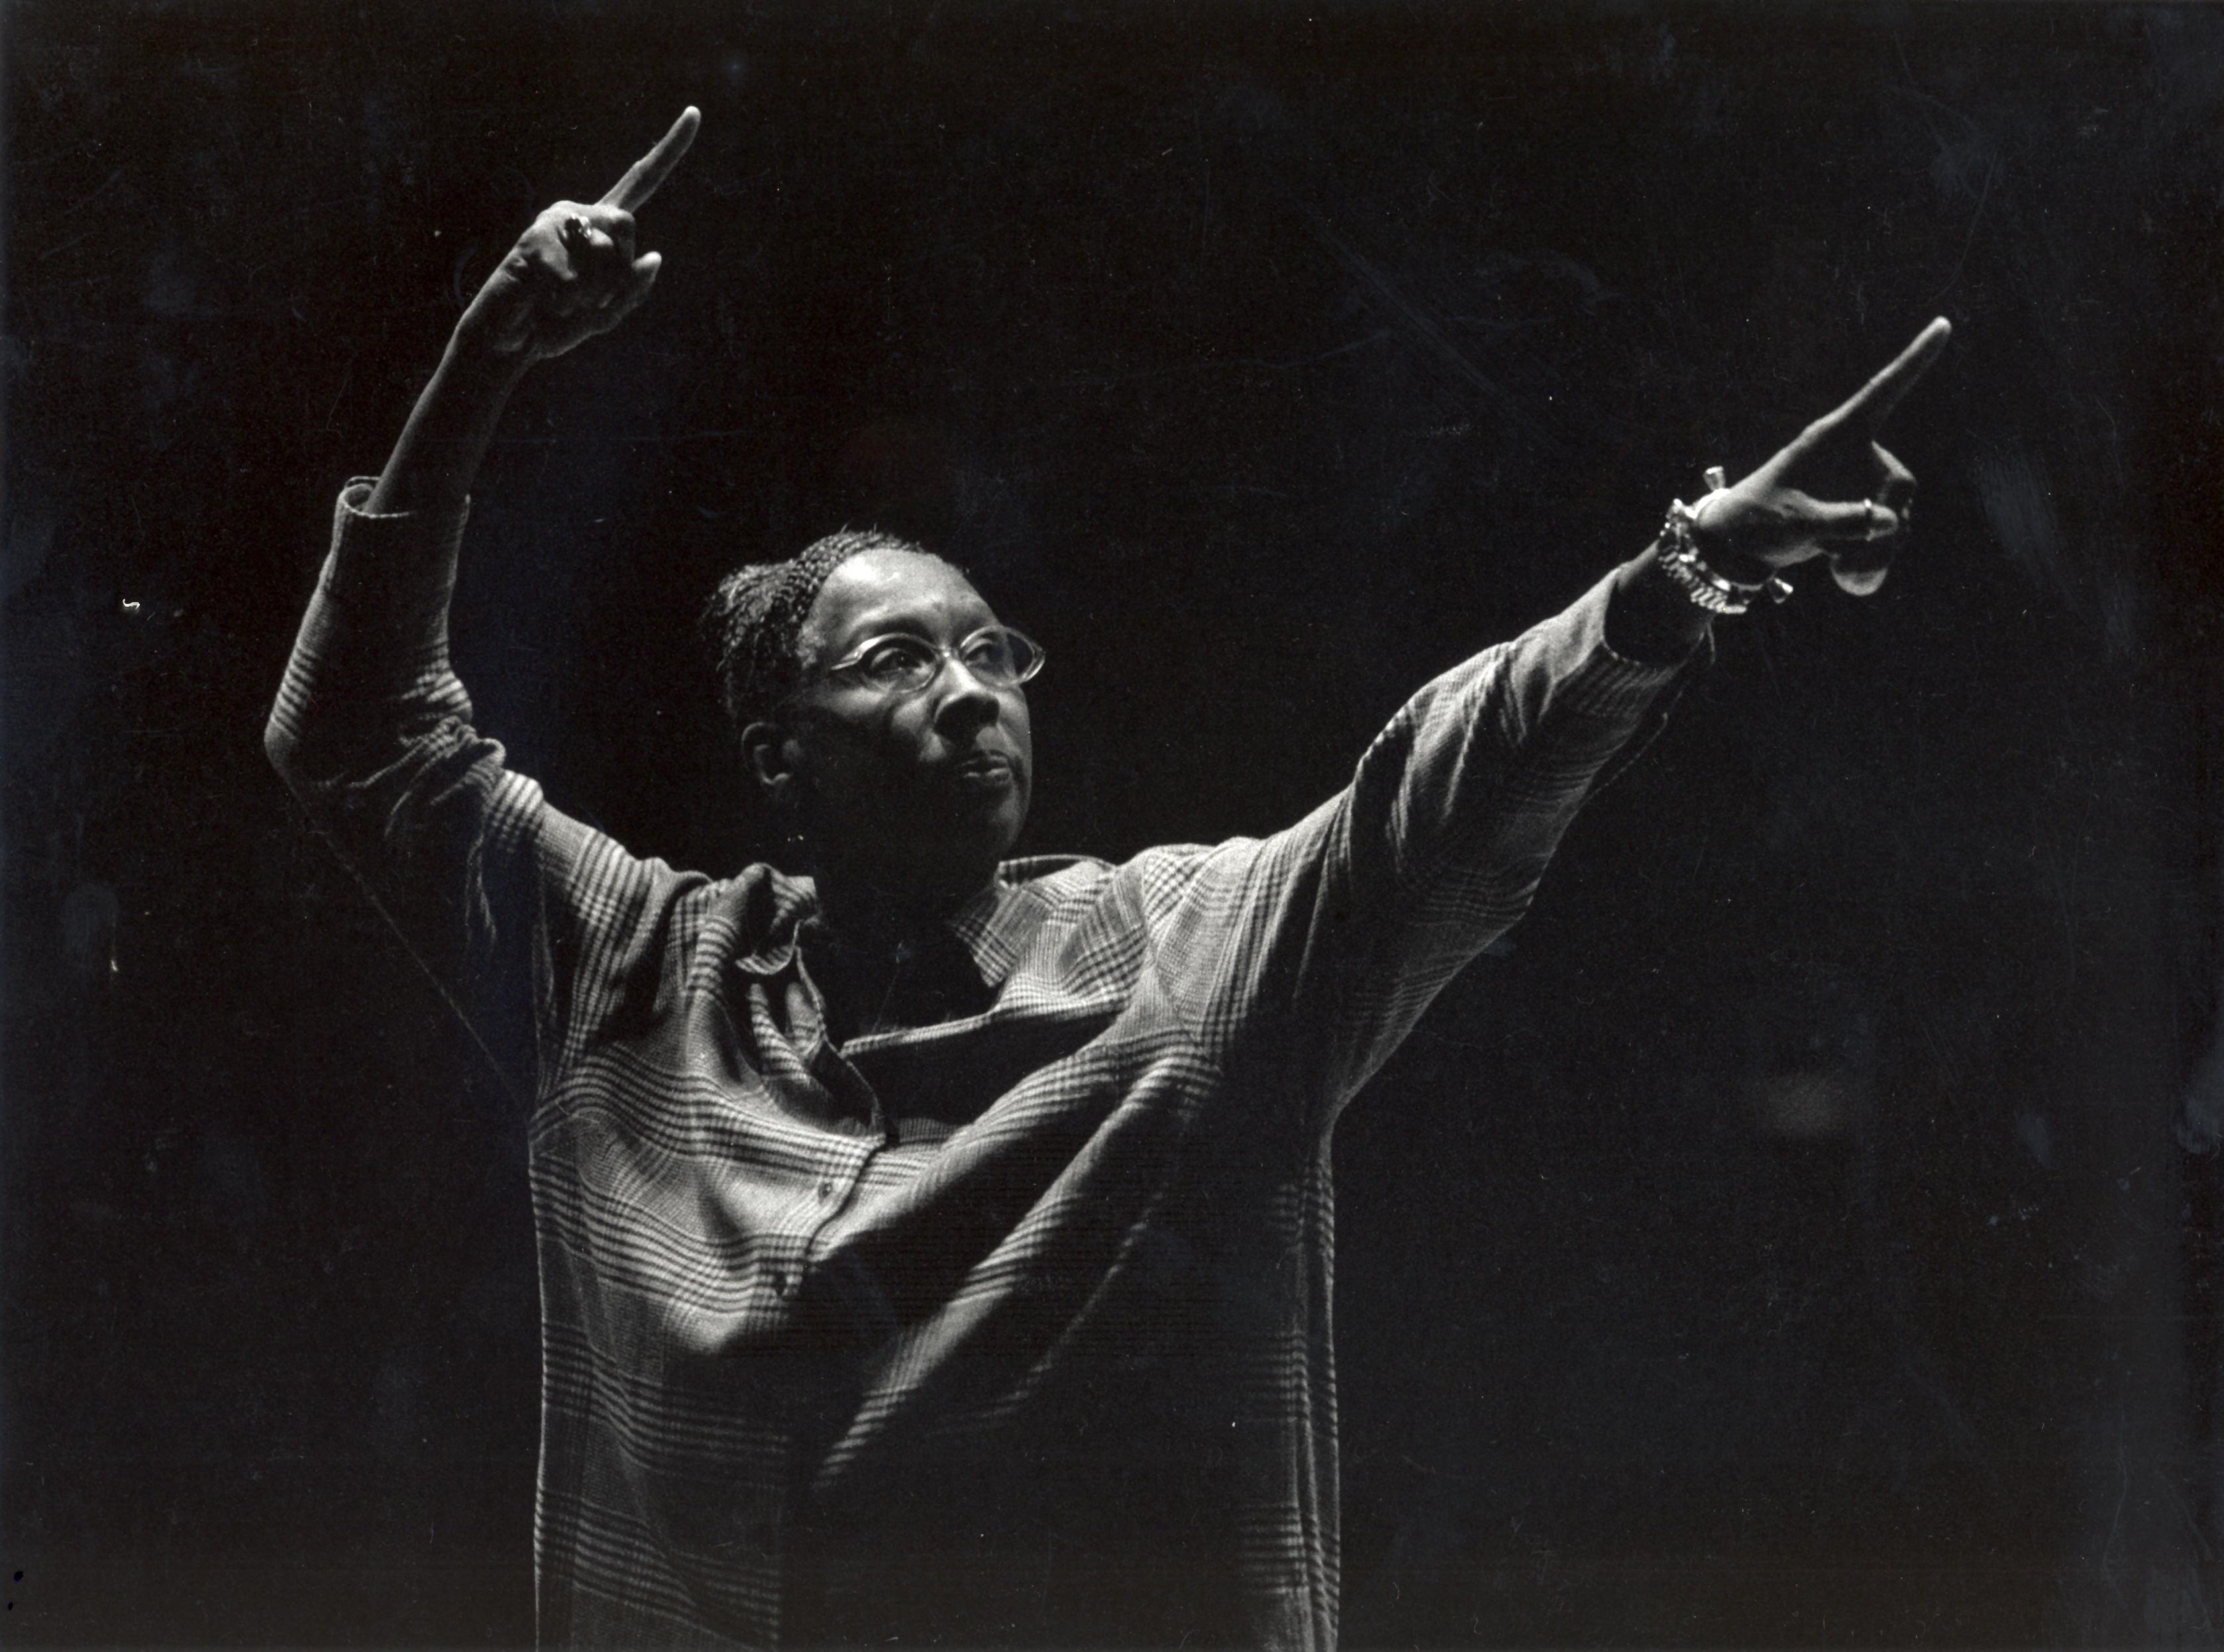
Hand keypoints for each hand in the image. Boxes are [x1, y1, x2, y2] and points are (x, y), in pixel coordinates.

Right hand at [454, 107, 700, 364]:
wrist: (512, 341)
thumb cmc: (559, 322)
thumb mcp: (608, 312)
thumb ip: (634, 288)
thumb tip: (655, 256)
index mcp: (604, 226)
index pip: (643, 182)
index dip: (670, 149)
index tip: (695, 112)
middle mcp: (580, 215)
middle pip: (627, 224)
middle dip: (617, 271)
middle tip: (590, 294)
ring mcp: (554, 224)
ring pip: (603, 255)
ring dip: (591, 294)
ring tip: (562, 299)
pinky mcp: (533, 241)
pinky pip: (574, 281)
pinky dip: (566, 302)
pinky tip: (545, 300)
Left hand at [1691, 317, 1952, 595]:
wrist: (1736, 549)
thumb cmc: (1755, 522)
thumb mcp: (1794, 521)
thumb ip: (1843, 521)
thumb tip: (1890, 523)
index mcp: (1835, 437)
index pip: (1881, 393)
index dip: (1914, 361)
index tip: (1943, 324)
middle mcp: (1856, 457)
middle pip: (1901, 485)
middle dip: (1885, 525)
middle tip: (1846, 554)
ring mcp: (1860, 489)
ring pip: (1897, 521)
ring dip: (1876, 553)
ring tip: (1837, 570)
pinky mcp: (1860, 518)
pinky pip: (1886, 541)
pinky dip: (1873, 563)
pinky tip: (1846, 580)